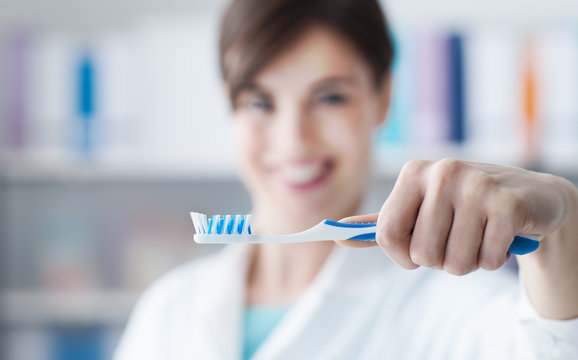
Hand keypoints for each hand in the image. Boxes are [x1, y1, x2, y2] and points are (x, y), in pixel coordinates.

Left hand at [338, 158, 574, 275]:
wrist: (530, 195)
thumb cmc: (464, 206)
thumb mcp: (419, 208)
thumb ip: (380, 224)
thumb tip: (338, 236)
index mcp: (412, 172)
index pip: (386, 233)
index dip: (400, 257)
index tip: (414, 257)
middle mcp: (442, 171)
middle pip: (421, 253)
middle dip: (439, 261)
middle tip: (457, 240)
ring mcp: (476, 185)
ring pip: (455, 263)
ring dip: (468, 263)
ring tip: (479, 237)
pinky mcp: (508, 204)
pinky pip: (487, 261)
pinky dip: (493, 260)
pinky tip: (501, 237)